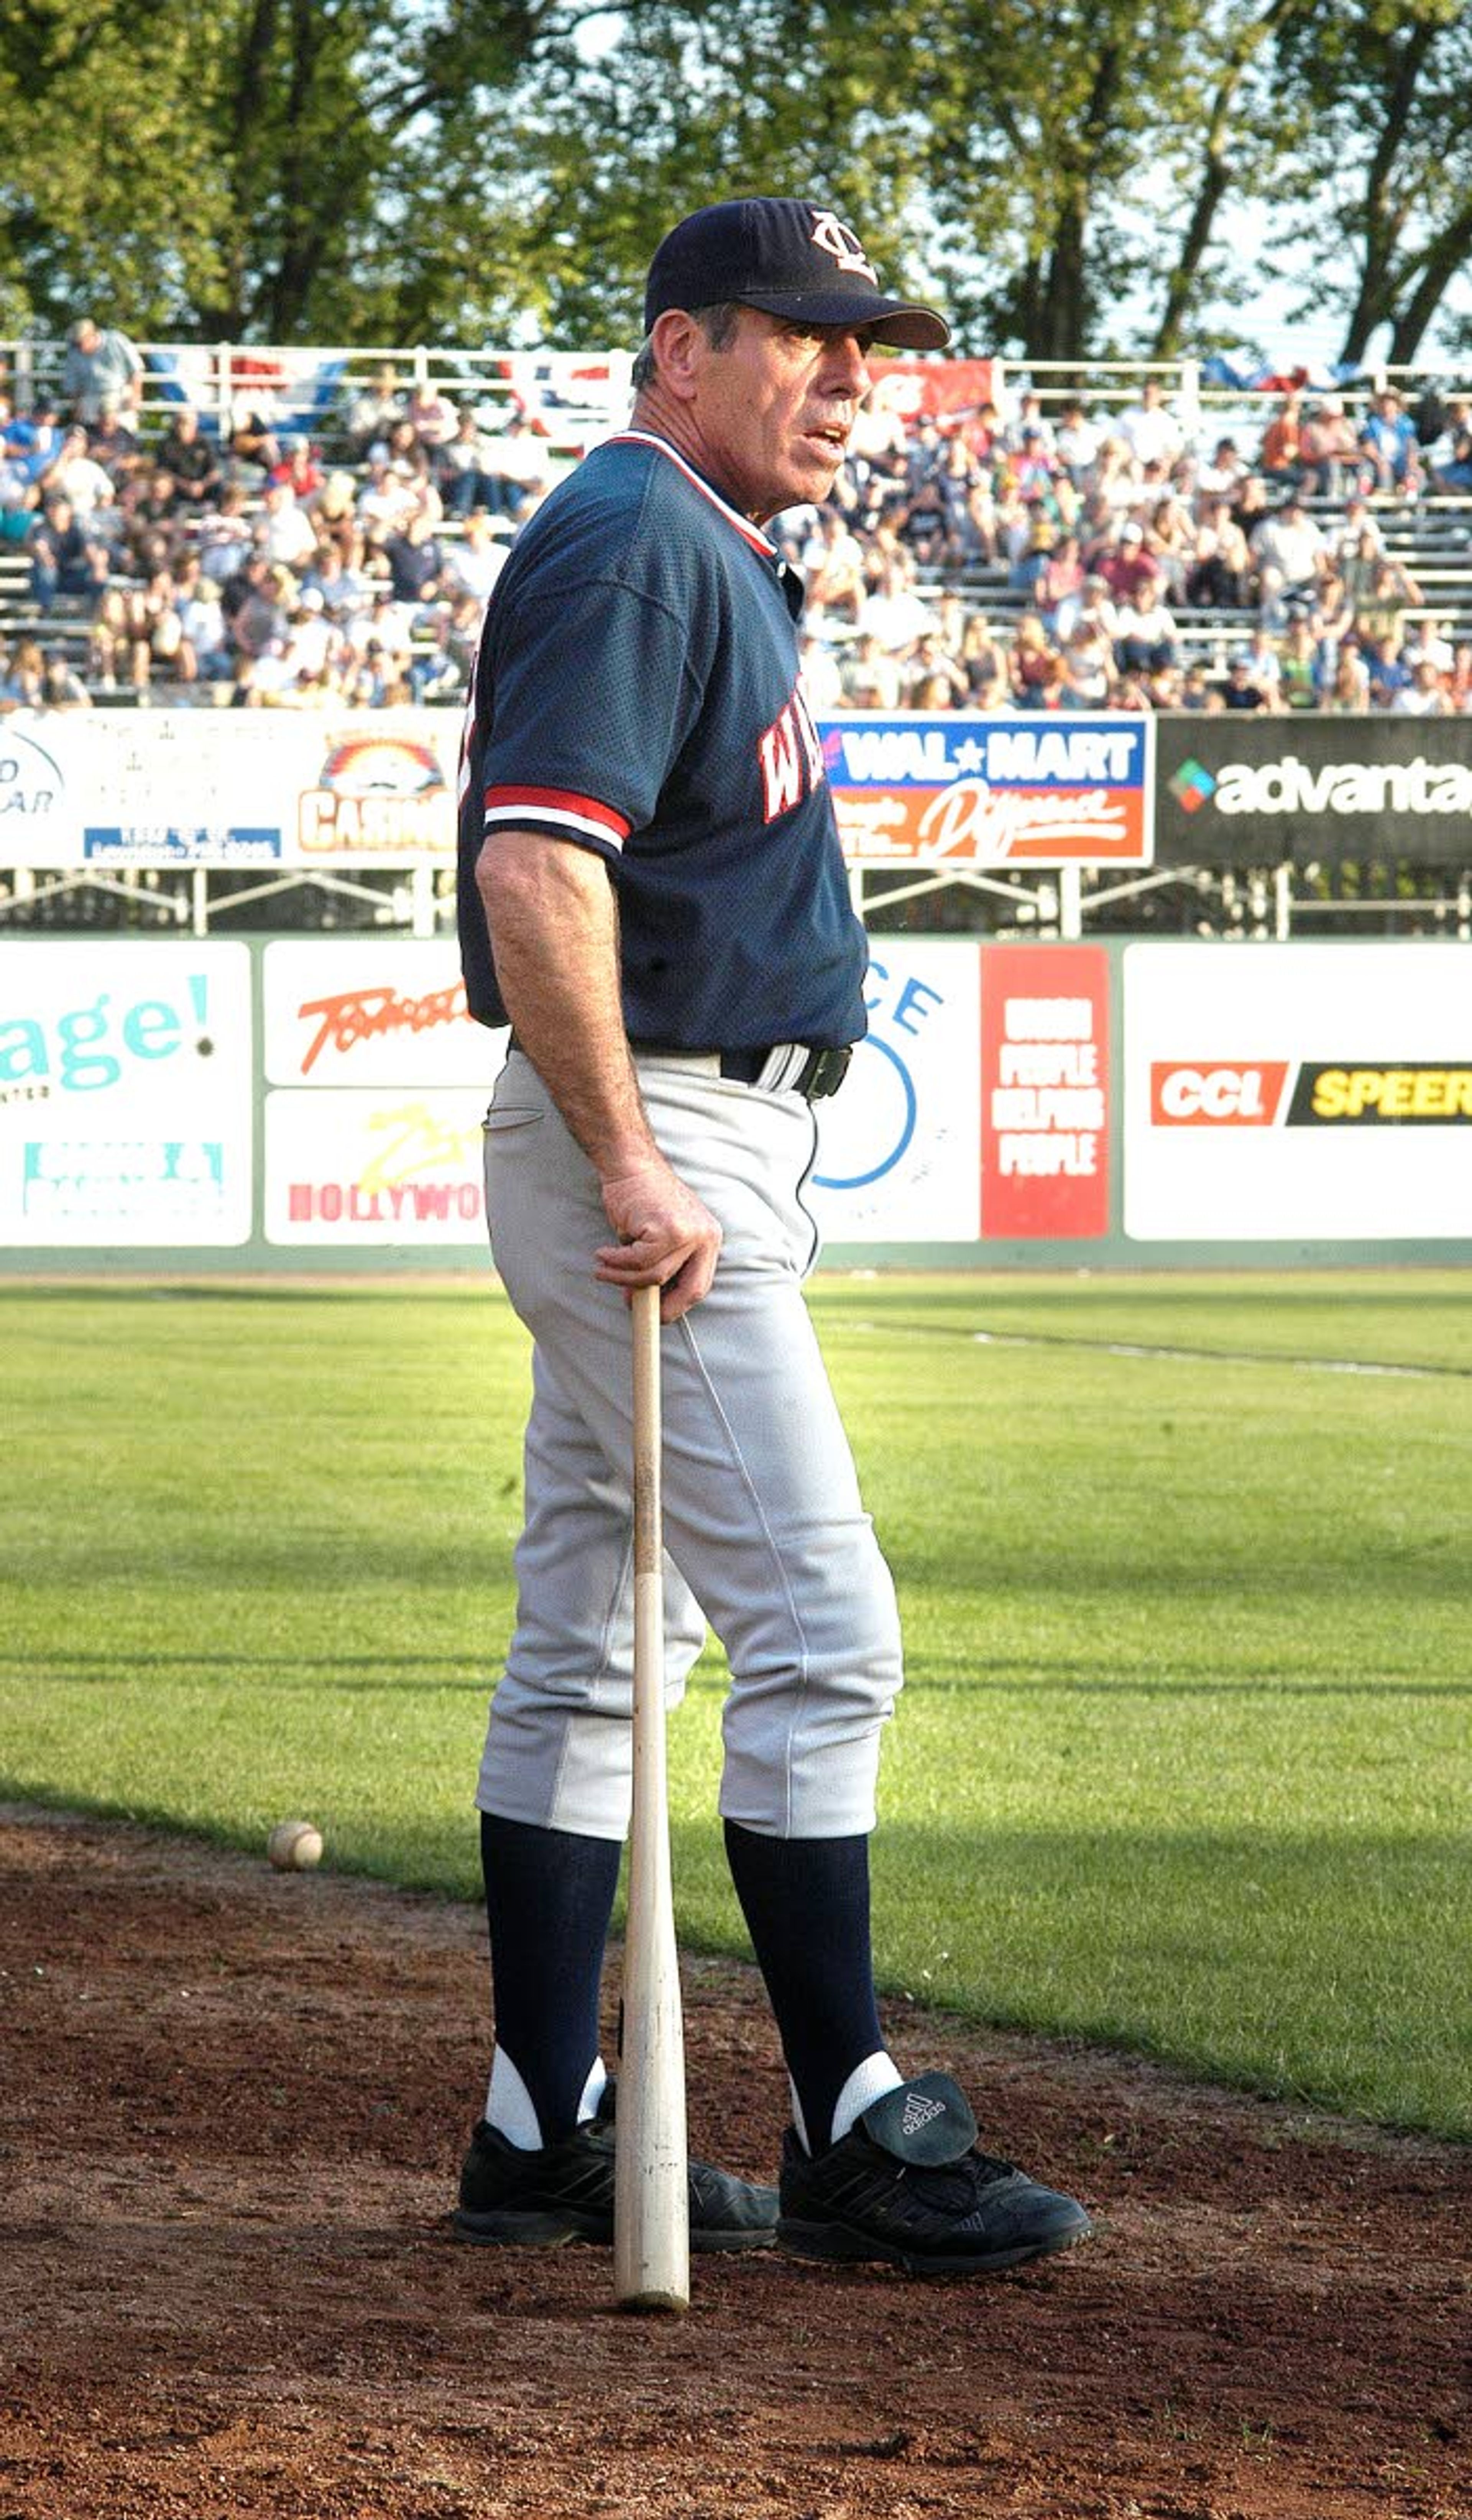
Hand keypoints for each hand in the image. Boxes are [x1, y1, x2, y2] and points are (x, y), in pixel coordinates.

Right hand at [595, 1157, 722, 1322]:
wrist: (631, 1165)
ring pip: (655, 1276)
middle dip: (659, 1306)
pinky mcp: (667, 1230)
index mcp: (709, 1239)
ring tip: (603, 1270)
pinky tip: (603, 1255)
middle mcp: (706, 1237)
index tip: (657, 1315)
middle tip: (630, 1304)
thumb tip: (644, 1300)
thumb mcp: (662, 1234)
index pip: (700, 1285)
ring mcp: (689, 1234)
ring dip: (623, 1278)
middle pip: (688, 1290)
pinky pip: (637, 1260)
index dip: (678, 1305)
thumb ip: (662, 1264)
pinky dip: (616, 1262)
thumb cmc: (643, 1199)